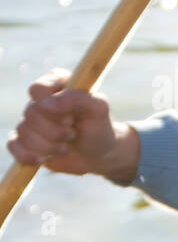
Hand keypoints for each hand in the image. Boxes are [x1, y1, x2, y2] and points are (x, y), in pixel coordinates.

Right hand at [7, 69, 129, 176]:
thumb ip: (77, 98)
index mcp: (57, 83)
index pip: (38, 89)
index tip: (72, 117)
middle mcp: (39, 100)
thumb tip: (46, 104)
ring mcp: (29, 120)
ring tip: (66, 146)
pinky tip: (46, 158)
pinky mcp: (23, 139)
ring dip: (49, 146)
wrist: (97, 155)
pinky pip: (14, 146)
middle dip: (55, 131)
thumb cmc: (99, 128)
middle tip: (72, 133)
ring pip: (24, 132)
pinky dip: (31, 156)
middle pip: (31, 113)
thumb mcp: (98, 110)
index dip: (53, 107)